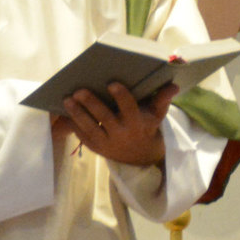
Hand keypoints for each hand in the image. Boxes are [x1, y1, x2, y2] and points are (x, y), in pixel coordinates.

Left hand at [50, 81, 175, 167]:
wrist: (139, 155)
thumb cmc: (146, 126)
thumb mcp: (157, 114)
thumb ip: (162, 99)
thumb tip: (173, 86)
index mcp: (137, 123)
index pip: (129, 108)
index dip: (121, 96)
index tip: (112, 83)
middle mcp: (121, 134)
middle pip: (105, 118)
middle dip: (91, 104)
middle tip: (78, 90)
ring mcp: (107, 143)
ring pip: (90, 128)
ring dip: (77, 114)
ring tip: (67, 100)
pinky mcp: (96, 148)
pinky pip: (82, 137)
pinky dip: (74, 125)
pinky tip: (66, 113)